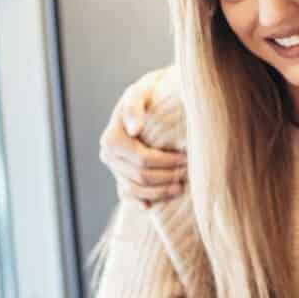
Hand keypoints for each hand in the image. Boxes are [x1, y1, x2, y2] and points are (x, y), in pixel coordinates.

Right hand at [99, 70, 186, 204]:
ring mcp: (114, 168)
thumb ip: (135, 107)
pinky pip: (128, 196)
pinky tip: (152, 206)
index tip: (188, 159)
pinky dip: (140, 201)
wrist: (152, 97)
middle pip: (141, 176)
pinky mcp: (121, 176)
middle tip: (190, 173)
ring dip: (159, 192)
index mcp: (112, 138)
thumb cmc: (150, 93)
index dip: (167, 163)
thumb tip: (135, 129)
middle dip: (168, 177)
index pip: (142, 159)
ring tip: (181, 187)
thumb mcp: (142, 92)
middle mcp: (108, 155)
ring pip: (135, 189)